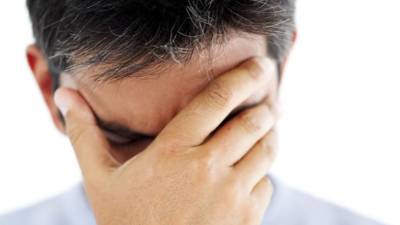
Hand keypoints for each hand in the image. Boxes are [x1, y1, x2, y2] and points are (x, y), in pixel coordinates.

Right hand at [54, 56, 278, 224]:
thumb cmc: (125, 223)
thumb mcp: (99, 179)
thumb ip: (85, 134)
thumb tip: (65, 95)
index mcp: (173, 151)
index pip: (217, 100)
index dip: (243, 76)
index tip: (258, 64)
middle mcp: (207, 169)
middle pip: (252, 122)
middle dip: (264, 109)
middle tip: (265, 105)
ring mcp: (231, 196)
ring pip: (266, 151)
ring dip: (268, 138)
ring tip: (264, 133)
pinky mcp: (248, 220)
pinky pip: (266, 185)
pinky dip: (261, 176)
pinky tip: (247, 177)